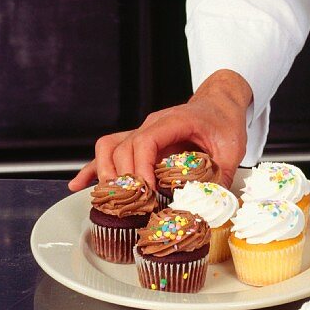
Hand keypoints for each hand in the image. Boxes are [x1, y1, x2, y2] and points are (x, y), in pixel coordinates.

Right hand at [67, 70, 252, 192]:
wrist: (219, 103)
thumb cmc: (224, 122)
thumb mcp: (232, 149)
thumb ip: (223, 176)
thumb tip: (212, 206)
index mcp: (173, 122)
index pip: (145, 141)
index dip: (140, 167)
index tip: (145, 191)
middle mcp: (151, 125)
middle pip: (122, 148)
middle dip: (122, 178)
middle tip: (131, 205)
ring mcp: (142, 132)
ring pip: (109, 147)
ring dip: (104, 172)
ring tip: (108, 199)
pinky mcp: (138, 143)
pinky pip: (109, 152)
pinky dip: (92, 169)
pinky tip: (78, 186)